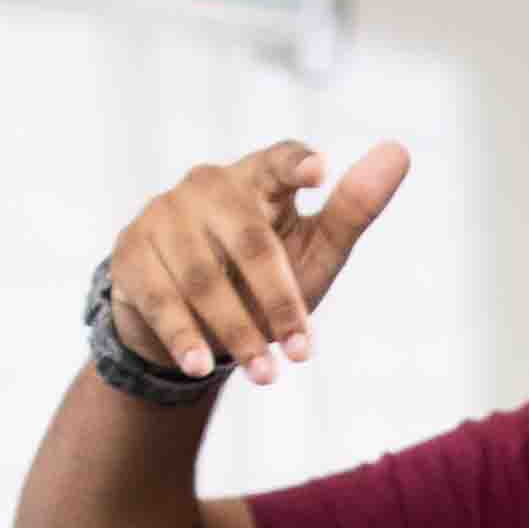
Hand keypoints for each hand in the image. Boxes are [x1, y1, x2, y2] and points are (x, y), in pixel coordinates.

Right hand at [95, 139, 409, 390]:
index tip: (319, 172)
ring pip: (204, 278)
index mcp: (257, 178)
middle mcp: (207, 187)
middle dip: (278, 301)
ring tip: (266, 375)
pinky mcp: (131, 252)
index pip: (279, 161)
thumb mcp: (313, 250)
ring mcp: (163, 216)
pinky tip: (202, 365)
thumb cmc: (262, 277)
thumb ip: (352, 208)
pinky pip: (160, 297)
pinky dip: (184, 335)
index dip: (297, 164)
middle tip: (302, 355)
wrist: (187, 318)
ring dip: (237, 332)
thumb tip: (397, 152)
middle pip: (250, 241)